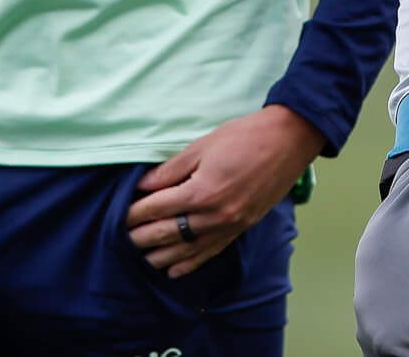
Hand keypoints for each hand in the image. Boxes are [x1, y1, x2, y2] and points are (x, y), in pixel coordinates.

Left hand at [126, 105, 323, 278]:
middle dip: (141, 237)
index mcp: (200, 192)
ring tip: (141, 254)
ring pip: (185, 252)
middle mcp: (213, 216)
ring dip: (160, 256)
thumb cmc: (245, 137)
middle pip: (166, 234)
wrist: (288, 141)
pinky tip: (173, 270)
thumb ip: (170, 170)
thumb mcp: (202, 146)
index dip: (134, 213)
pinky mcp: (240, 230)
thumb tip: (143, 186)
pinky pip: (209, 254)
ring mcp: (228, 227)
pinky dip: (189, 265)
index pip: (156, 209)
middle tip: (123, 237)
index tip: (120, 215)